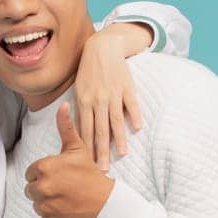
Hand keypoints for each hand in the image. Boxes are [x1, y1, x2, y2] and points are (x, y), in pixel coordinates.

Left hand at [24, 104, 116, 217]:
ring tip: (66, 197)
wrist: (106, 202)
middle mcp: (41, 189)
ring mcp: (46, 208)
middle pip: (31, 190)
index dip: (44, 173)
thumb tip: (63, 106)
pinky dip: (54, 216)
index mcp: (44, 169)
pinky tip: (67, 209)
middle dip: (44, 188)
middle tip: (63, 187)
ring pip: (38, 205)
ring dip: (48, 202)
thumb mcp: (78, 149)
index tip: (59, 175)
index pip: (31, 173)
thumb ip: (66, 127)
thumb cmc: (91, 174)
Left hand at [72, 23, 145, 171]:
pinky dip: (135, 115)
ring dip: (119, 139)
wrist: (102, 47)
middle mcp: (97, 100)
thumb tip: (81, 133)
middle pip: (100, 130)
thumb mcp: (79, 90)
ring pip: (115, 120)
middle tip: (103, 169)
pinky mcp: (126, 87)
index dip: (86, 149)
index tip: (87, 164)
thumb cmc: (89, 71)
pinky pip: (131, 104)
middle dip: (101, 151)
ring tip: (122, 154)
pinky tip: (137, 128)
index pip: (85, 131)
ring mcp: (113, 94)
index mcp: (84, 102)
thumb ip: (82, 111)